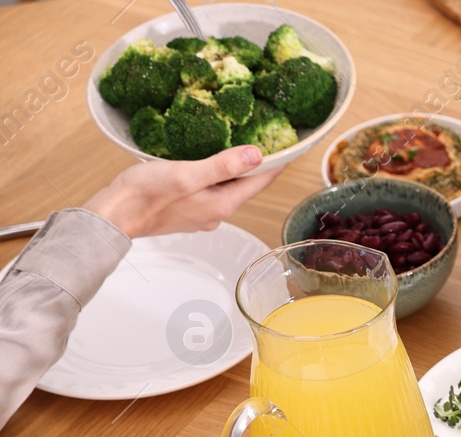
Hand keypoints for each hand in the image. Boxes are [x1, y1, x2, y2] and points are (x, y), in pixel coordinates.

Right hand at [82, 145, 277, 239]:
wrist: (113, 216)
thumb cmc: (145, 195)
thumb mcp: (187, 174)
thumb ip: (222, 166)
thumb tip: (256, 155)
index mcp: (222, 205)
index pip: (260, 182)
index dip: (277, 163)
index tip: (290, 146)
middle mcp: (217, 213)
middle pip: (246, 186)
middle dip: (258, 165)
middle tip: (267, 139)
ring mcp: (201, 214)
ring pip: (227, 188)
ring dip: (235, 170)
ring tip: (240, 146)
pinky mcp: (186, 210)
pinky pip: (210, 190)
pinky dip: (216, 176)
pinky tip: (208, 163)